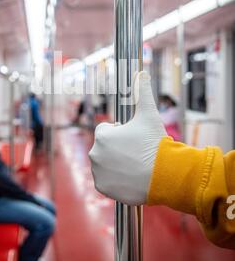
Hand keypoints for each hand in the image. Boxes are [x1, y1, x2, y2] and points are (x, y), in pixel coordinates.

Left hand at [89, 71, 166, 204]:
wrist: (165, 175)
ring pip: (105, 164)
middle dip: (117, 149)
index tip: (133, 139)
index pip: (106, 130)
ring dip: (115, 164)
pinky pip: (105, 181)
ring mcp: (98, 173)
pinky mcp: (102, 188)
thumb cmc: (156, 144)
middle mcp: (95, 153)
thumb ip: (142, 92)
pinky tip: (130, 177)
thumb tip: (141, 72)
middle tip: (136, 153)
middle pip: (105, 148)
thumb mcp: (149, 115)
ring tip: (134, 166)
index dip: (120, 132)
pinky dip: (115, 180)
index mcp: (102, 135)